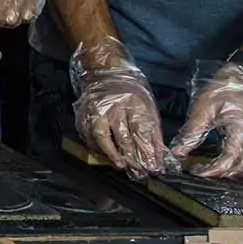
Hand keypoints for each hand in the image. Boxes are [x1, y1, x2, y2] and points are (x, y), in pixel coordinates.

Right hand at [70, 37, 167, 177]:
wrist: (105, 72)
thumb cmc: (129, 90)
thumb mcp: (147, 105)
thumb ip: (152, 128)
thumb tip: (159, 152)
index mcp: (133, 101)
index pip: (142, 130)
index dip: (148, 149)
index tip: (154, 165)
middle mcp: (113, 105)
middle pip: (123, 135)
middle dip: (133, 156)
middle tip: (140, 171)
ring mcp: (96, 109)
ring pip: (102, 136)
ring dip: (112, 153)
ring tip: (121, 165)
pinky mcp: (83, 114)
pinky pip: (89, 135)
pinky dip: (96, 147)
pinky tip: (104, 155)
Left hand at [173, 61, 242, 178]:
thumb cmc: (224, 88)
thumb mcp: (203, 109)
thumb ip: (191, 133)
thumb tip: (178, 152)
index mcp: (241, 130)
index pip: (229, 160)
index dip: (213, 171)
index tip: (196, 172)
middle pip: (242, 167)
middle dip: (223, 174)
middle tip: (204, 172)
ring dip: (234, 170)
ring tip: (214, 168)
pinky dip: (240, 162)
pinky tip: (227, 160)